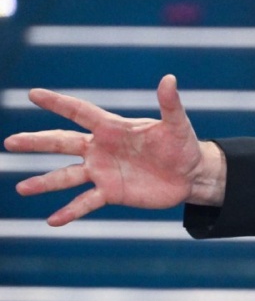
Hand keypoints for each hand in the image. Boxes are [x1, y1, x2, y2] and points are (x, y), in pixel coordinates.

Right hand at [4, 75, 225, 225]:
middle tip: (10, 142)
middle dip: (36, 143)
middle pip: (62, 143)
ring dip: (44, 182)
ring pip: (67, 176)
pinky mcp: (111, 192)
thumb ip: (170, 104)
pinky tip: (52, 221)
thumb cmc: (183, 145)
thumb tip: (170, 79)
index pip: (80, 112)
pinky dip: (69, 211)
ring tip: (21, 188)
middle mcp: (101, 149)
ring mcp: (103, 171)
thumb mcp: (177, 124)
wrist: (191, 175)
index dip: (58, 103)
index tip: (33, 94)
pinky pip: (85, 202)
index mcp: (112, 128)